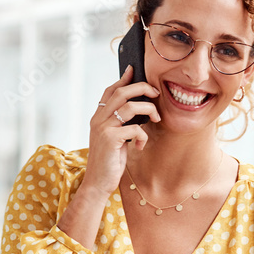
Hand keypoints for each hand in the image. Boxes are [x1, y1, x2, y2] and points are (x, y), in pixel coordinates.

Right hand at [83, 65, 160, 198]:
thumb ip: (119, 124)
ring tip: (155, 120)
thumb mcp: (113, 139)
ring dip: (149, 110)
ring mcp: (103, 128)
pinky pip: (135, 128)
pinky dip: (143, 136)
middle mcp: (98, 119)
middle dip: (142, 88)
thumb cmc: (108, 162)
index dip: (122, 79)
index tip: (133, 70)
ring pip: (130, 106)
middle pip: (122, 92)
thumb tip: (135, 109)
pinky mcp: (110, 139)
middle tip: (156, 94)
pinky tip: (140, 146)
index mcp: (98, 117)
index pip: (110, 91)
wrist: (97, 183)